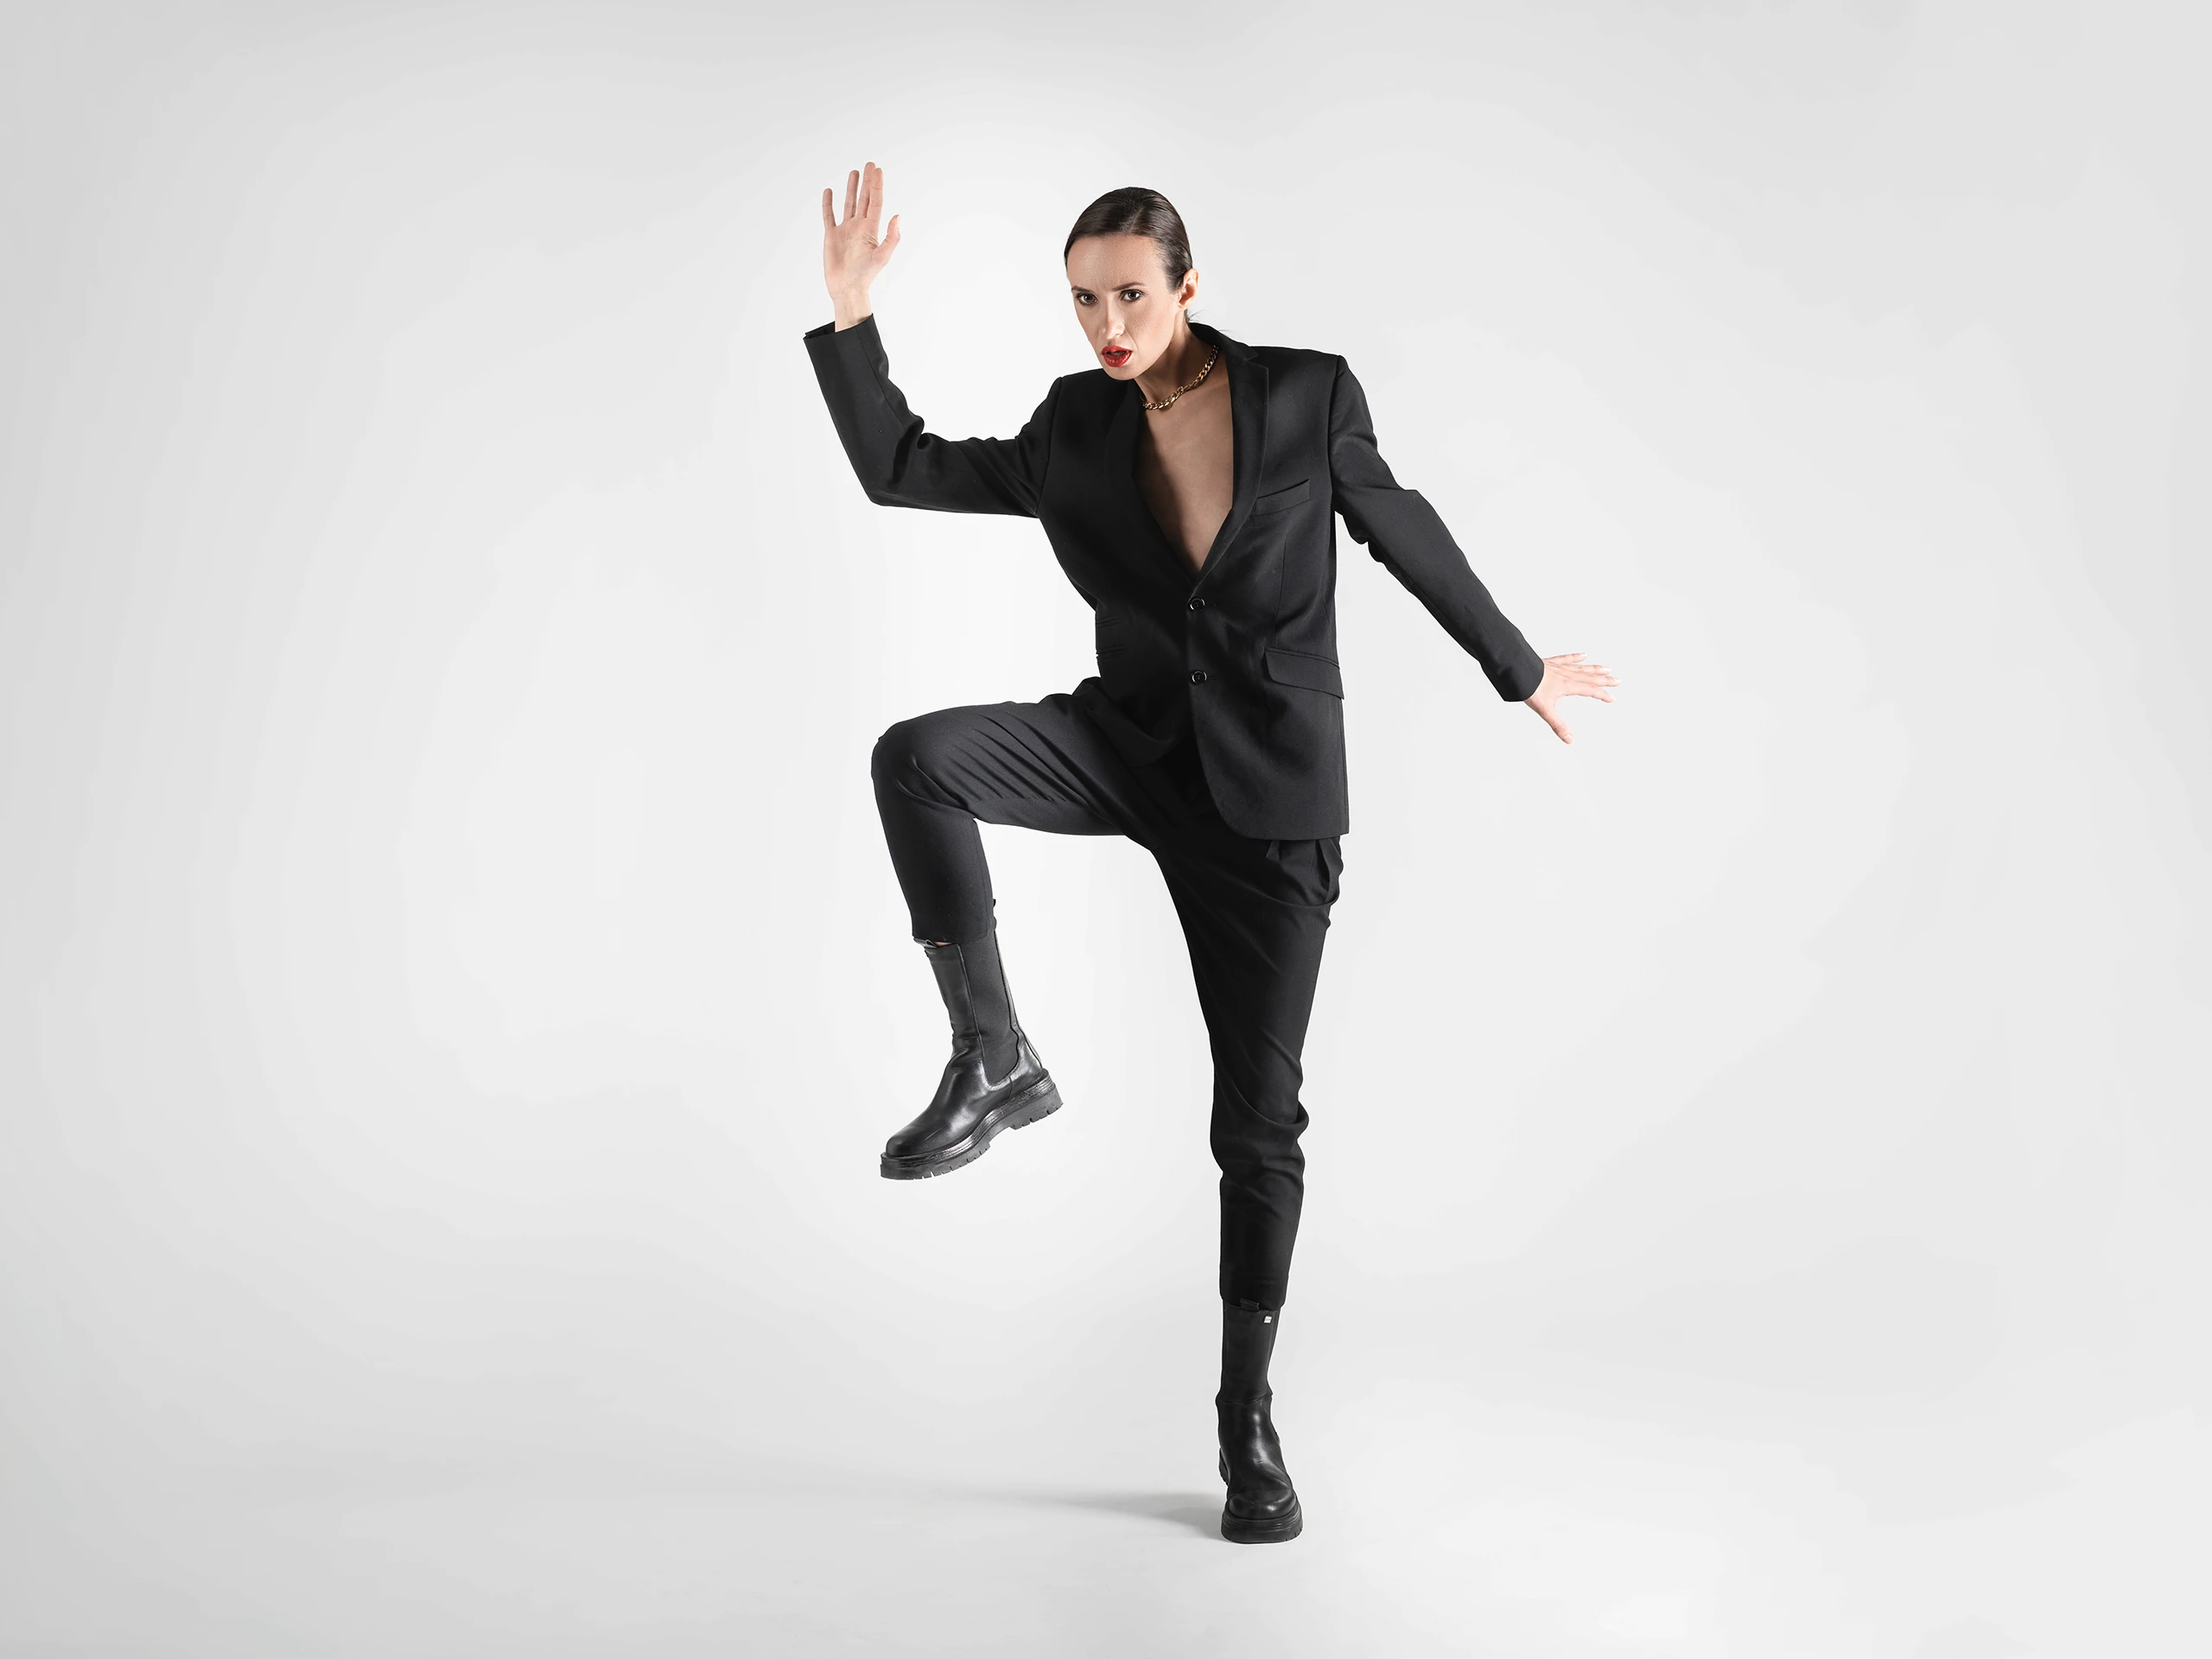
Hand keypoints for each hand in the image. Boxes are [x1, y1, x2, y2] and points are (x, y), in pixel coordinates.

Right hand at [820, 161, 901, 326]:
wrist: (847, 288)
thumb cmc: (865, 276)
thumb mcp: (883, 257)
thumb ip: (892, 237)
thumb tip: (897, 216)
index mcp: (871, 229)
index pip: (875, 202)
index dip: (876, 185)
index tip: (877, 170)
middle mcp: (859, 227)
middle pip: (864, 199)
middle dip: (866, 182)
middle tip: (869, 164)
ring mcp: (845, 230)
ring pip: (848, 204)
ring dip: (851, 188)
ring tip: (854, 172)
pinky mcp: (832, 236)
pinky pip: (829, 216)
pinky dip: (828, 204)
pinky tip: (829, 192)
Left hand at [1524, 651, 1618, 743]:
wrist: (1516, 671)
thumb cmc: (1529, 688)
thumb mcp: (1544, 710)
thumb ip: (1557, 725)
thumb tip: (1569, 739)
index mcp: (1567, 686)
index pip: (1589, 690)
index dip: (1601, 695)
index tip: (1611, 698)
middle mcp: (1566, 675)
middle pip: (1589, 677)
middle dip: (1604, 680)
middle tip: (1617, 680)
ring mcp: (1559, 667)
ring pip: (1581, 668)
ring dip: (1594, 669)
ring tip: (1606, 668)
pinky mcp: (1550, 662)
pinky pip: (1566, 659)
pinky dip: (1575, 657)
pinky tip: (1583, 655)